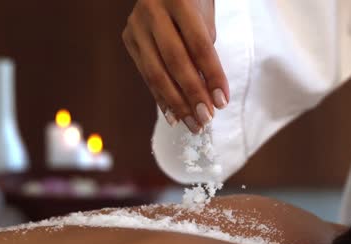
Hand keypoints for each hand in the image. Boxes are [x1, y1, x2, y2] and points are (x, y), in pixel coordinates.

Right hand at [122, 0, 228, 132]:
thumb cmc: (192, 4)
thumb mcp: (204, 19)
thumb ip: (204, 52)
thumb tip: (209, 94)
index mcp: (179, 1)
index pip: (198, 45)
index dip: (212, 76)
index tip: (222, 102)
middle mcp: (153, 12)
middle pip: (175, 61)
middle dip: (192, 94)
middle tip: (205, 119)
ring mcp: (136, 26)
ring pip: (155, 72)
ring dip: (176, 103)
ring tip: (192, 124)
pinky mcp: (129, 39)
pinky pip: (145, 75)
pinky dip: (161, 98)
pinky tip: (173, 116)